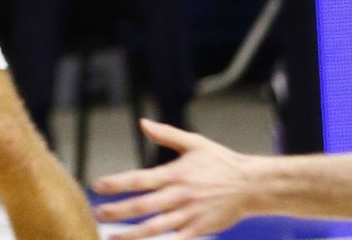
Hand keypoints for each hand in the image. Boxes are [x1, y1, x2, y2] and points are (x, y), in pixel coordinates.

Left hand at [93, 119, 256, 238]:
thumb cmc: (221, 162)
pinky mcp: (200, 229)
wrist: (253, 186)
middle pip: (143, 206)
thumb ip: (167, 134)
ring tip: (111, 237)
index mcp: (175, 174)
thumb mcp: (195, 143)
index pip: (140, 179)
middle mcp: (180, 196)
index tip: (98, 185)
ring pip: (156, 228)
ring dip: (132, 234)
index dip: (117, 183)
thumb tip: (143, 123)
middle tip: (98, 213)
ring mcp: (189, 215)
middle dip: (118, 211)